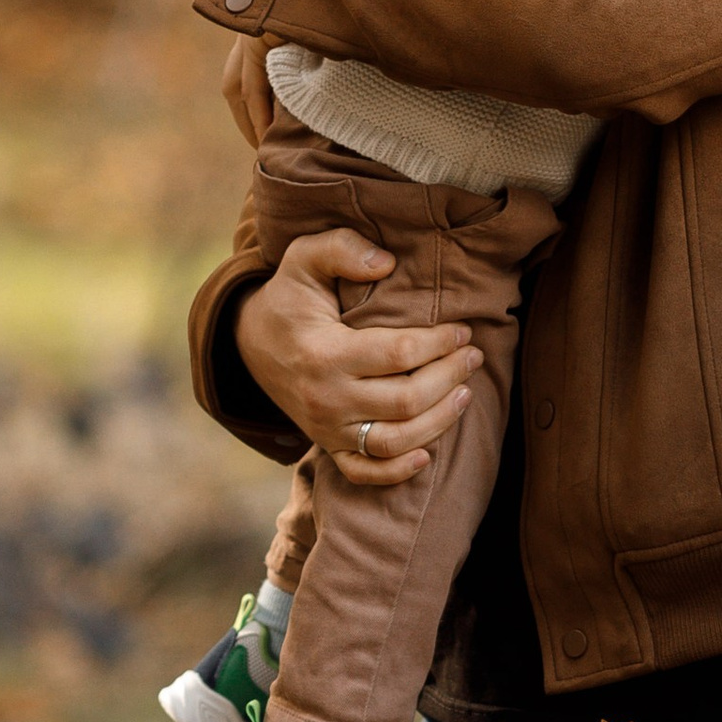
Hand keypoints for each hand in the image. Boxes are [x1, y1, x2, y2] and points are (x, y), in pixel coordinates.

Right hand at [231, 229, 478, 488]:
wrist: (249, 342)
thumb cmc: (289, 297)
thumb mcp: (303, 258)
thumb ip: (341, 248)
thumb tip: (387, 262)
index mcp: (324, 353)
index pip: (398, 354)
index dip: (439, 343)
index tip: (462, 330)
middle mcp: (326, 399)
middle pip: (406, 401)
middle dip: (449, 378)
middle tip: (473, 357)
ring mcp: (326, 428)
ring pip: (394, 442)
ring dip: (438, 422)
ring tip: (464, 394)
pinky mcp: (327, 445)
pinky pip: (364, 472)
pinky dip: (397, 472)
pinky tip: (428, 453)